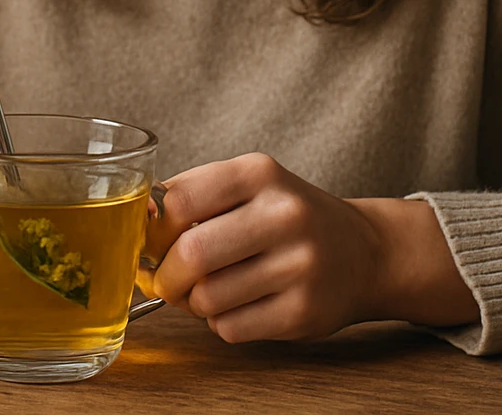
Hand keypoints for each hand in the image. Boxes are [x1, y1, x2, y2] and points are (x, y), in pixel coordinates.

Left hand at [151, 153, 477, 342]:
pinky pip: (231, 328)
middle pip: (191, 254)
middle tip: (168, 280)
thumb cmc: (287, 218)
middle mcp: (284, 214)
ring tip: (213, 289)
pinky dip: (222, 322)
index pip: (178, 201)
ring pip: (208, 297)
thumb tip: (136, 223)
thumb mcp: (249, 186)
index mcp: (259, 173)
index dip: (154, 229)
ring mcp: (299, 265)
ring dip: (196, 302)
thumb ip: (193, 196)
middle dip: (167, 275)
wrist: (365, 252)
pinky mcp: (304, 312)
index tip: (153, 241)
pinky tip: (242, 305)